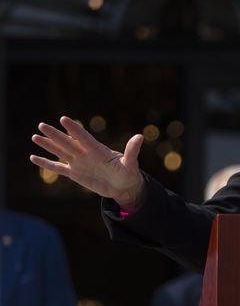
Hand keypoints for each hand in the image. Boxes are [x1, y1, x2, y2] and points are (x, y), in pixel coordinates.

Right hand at [30, 116, 145, 209]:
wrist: (123, 186)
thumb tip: (140, 136)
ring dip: (48, 145)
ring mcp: (79, 163)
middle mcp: (86, 154)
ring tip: (35, 136)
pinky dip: (46, 163)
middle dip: (55, 135)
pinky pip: (57, 167)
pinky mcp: (75, 174)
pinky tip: (33, 157)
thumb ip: (132, 151)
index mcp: (98, 150)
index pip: (84, 138)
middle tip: (41, 124)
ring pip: (60, 152)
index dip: (74, 129)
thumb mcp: (131, 163)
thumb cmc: (129, 173)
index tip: (63, 119)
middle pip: (68, 143)